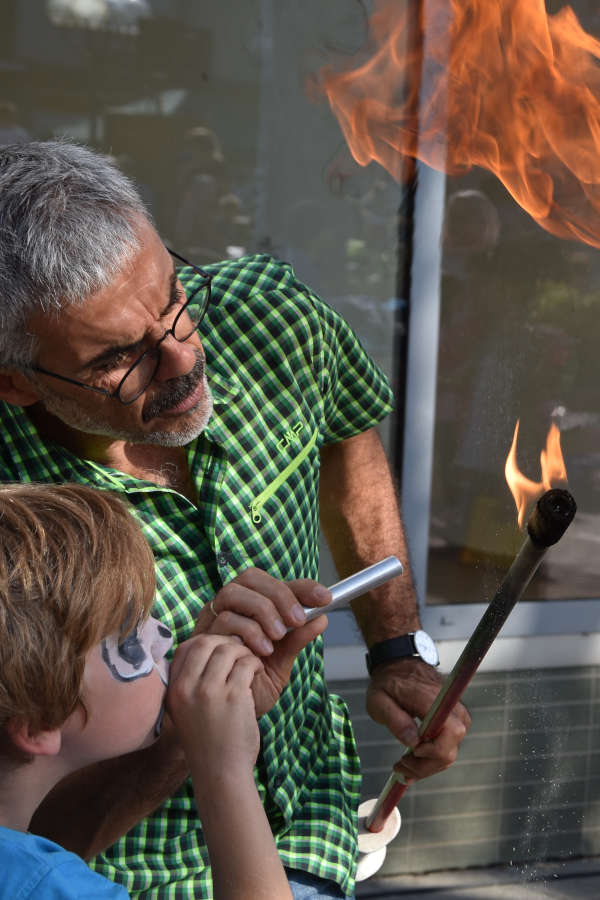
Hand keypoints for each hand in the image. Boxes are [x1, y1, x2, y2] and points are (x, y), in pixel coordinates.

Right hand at [166, 635, 263, 777]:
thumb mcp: (186, 710)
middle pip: (206, 642)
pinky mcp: (233, 697)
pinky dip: (254, 663)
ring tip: (250, 663)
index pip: (186, 647)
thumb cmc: (207, 740)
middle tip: (240, 651)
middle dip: (226, 642)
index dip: (207, 642)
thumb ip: (189, 682)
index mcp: (172, 690)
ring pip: (228, 650)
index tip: (222, 651)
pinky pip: (246, 663)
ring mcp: (209, 692)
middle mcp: (186, 688)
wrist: (220, 774)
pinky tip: (256, 673)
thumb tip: (205, 646)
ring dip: (244, 652)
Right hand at [194, 568, 329, 715]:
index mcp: (247, 606)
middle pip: (249, 578)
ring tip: (278, 637)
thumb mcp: (282, 660)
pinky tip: (261, 652)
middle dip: (279, 595)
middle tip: (297, 620)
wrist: (229, 716)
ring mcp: (211, 620)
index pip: (271, 581)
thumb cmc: (253, 683)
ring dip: (262, 611)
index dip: (298, 585)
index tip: (324, 598)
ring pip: (233, 593)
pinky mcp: (202, 637)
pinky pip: (224, 620)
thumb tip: (321, 619)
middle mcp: (227, 608)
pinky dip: (249, 631)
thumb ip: (297, 639)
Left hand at [366, 659, 470, 781]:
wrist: (398, 665)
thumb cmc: (387, 683)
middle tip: (401, 769)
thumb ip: (396, 720)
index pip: (451, 732)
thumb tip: (413, 742)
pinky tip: (415, 761)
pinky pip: (448, 745)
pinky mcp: (453, 719)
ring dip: (427, 765)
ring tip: (404, 765)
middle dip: (426, 766)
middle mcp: (451, 707)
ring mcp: (455, 713)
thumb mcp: (379, 701)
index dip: (435, 750)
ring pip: (450, 752)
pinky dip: (431, 757)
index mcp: (432, 699)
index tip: (412, 752)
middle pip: (450, 749)